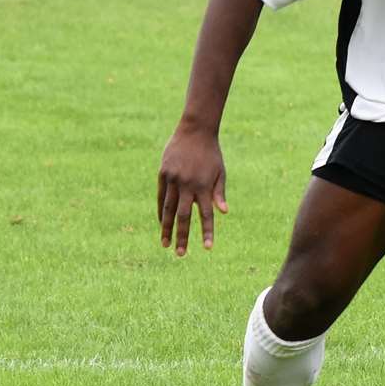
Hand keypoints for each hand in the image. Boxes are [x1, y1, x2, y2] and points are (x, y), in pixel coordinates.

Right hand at [157, 123, 226, 255]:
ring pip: (168, 210)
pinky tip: (161, 223)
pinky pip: (161, 198)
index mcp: (204, 186)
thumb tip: (224, 213)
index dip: (208, 232)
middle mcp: (188, 185)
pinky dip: (161, 212)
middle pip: (184, 217)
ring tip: (165, 244)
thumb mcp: (220, 172)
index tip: (208, 248)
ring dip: (166, 229)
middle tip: (180, 254)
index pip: (207, 214)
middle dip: (183, 237)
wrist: (195, 131)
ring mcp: (173, 180)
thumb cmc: (211, 154)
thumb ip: (219, 192)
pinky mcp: (163, 174)